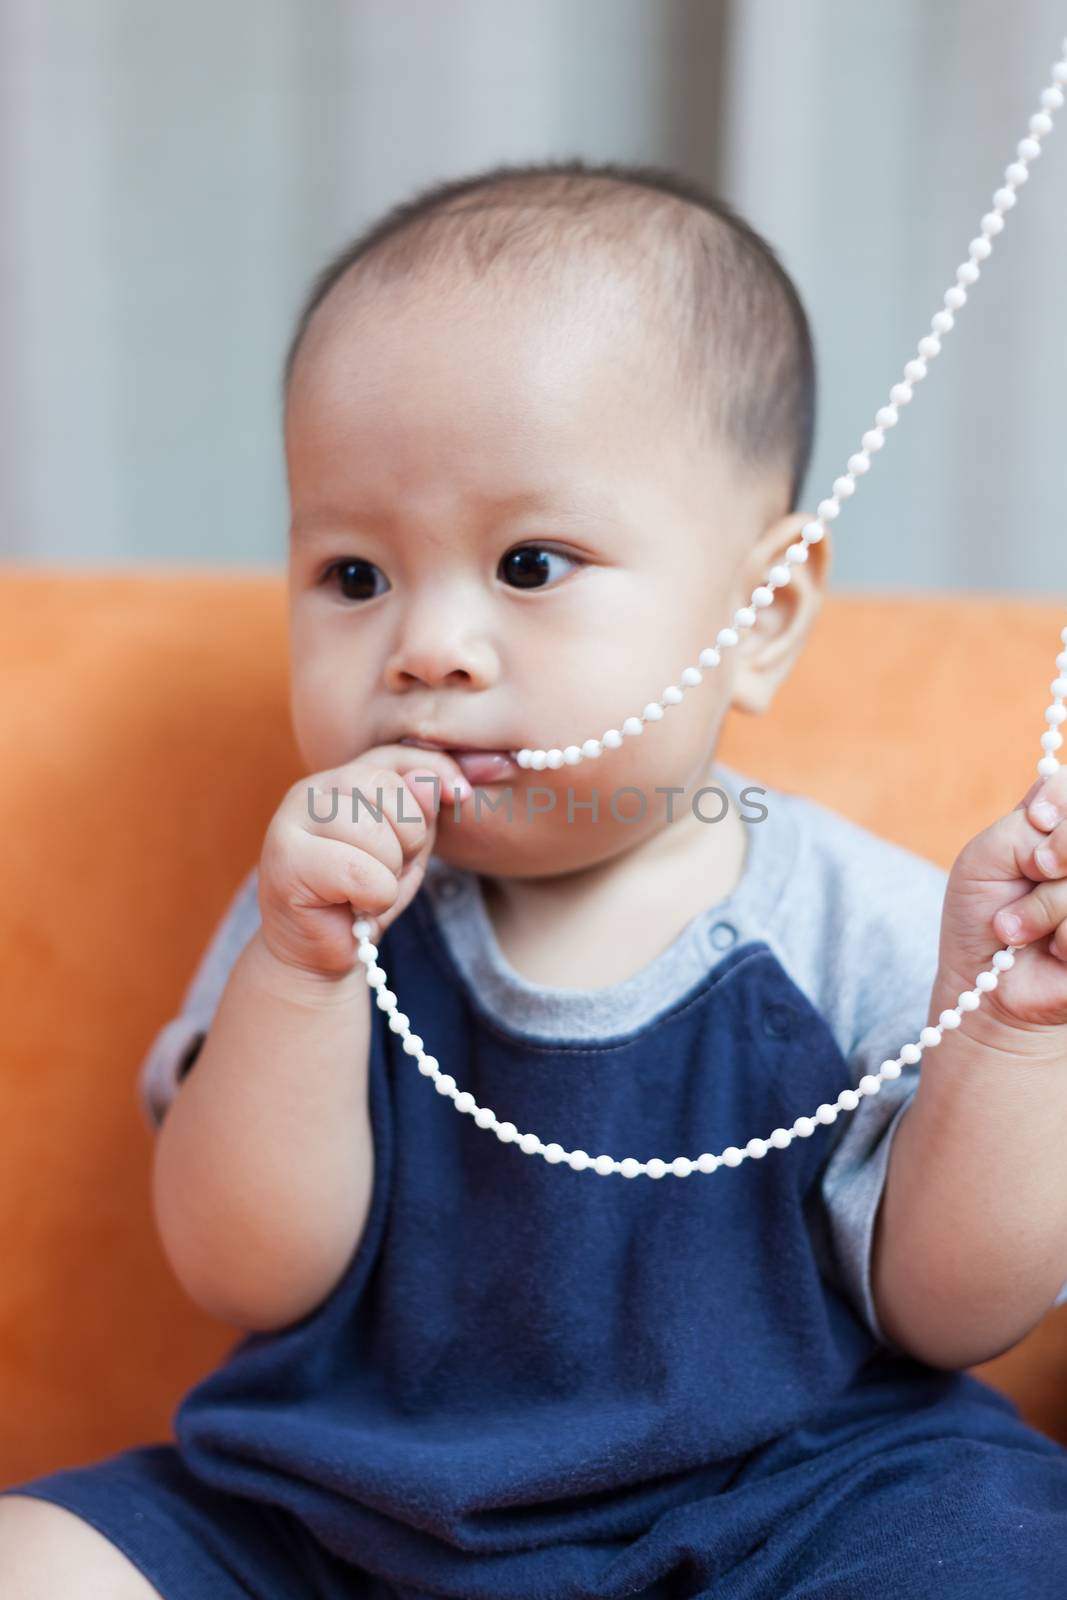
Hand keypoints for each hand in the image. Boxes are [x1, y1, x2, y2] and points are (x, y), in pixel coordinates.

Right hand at [257, 744, 469, 978]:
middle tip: (385, 871)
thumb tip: (440, 783)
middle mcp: (310, 790)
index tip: (452, 806)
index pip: (400, 758)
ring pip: (378, 836)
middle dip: (409, 841)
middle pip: (391, 792)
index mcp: (340, 778)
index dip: (432, 785)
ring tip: (365, 889)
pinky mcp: (285, 862)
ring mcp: (290, 822)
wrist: (319, 953)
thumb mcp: (410, 842)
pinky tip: (352, 905)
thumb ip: (424, 803)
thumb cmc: (364, 894)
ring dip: (388, 875)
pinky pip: (361, 874)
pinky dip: (374, 898)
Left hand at [933, 768, 1066, 1049]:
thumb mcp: (987, 857)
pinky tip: (1051, 950)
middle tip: (1033, 874)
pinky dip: (1060, 939)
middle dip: (1053, 855)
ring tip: (1021, 927)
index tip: (1036, 822)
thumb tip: (1056, 829)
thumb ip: (1026, 828)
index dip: (1061, 801)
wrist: (985, 983)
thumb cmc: (984, 913)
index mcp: (1063, 824)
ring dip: (1044, 909)